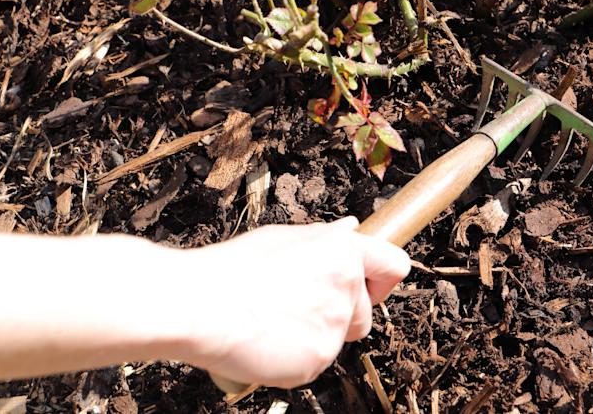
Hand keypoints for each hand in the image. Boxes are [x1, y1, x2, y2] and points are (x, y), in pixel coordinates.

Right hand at [177, 217, 409, 388]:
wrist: (198, 304)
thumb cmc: (232, 270)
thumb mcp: (283, 239)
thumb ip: (325, 240)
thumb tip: (352, 229)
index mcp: (342, 250)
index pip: (394, 265)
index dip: (381, 281)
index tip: (367, 288)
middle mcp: (346, 284)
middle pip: (365, 313)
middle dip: (341, 317)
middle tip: (297, 310)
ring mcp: (335, 323)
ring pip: (338, 340)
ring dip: (315, 337)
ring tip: (275, 322)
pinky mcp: (319, 357)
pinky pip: (315, 363)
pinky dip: (295, 360)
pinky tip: (268, 341)